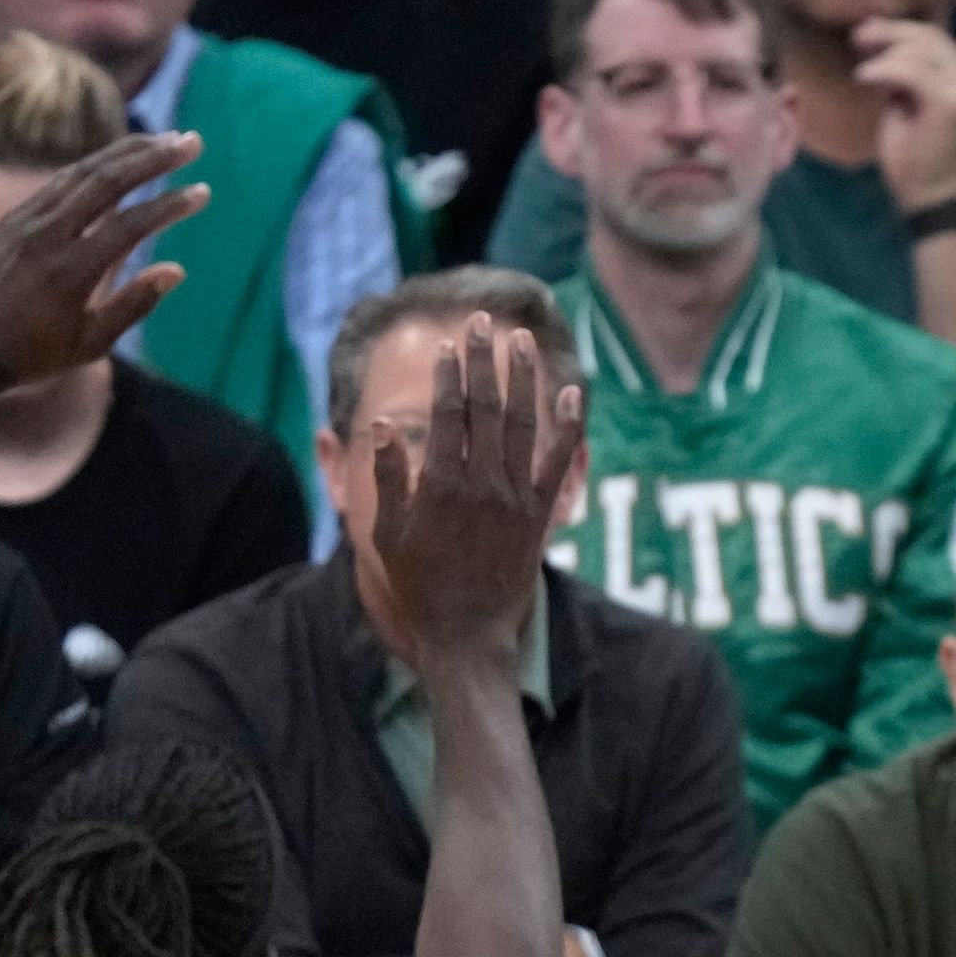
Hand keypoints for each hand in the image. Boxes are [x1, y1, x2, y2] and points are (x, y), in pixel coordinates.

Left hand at [0, 131, 208, 389]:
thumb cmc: (34, 353)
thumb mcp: (91, 343)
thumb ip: (134, 304)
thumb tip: (176, 269)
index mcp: (71, 272)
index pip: (131, 224)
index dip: (170, 205)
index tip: (203, 192)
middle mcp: (47, 236)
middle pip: (107, 181)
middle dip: (154, 157)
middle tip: (192, 141)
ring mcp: (27, 221)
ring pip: (83, 172)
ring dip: (126, 151)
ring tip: (163, 140)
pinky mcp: (14, 217)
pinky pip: (61, 181)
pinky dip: (95, 165)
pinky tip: (119, 158)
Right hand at [366, 318, 585, 665]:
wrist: (468, 633)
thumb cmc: (420, 584)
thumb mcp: (389, 532)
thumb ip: (389, 476)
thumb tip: (383, 425)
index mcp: (439, 484)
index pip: (447, 413)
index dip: (449, 374)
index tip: (449, 344)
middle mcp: (481, 484)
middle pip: (485, 407)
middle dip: (482, 361)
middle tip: (482, 322)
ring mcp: (515, 498)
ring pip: (523, 425)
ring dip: (522, 379)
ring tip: (520, 343)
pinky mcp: (540, 516)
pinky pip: (558, 463)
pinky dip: (568, 428)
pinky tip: (573, 395)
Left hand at [848, 20, 955, 214]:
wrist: (933, 198)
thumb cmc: (917, 158)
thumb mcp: (907, 104)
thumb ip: (903, 74)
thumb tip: (881, 41)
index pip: (935, 37)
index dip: (898, 29)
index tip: (865, 34)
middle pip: (930, 36)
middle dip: (889, 32)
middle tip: (857, 39)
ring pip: (921, 50)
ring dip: (884, 54)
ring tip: (862, 71)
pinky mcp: (952, 103)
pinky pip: (913, 71)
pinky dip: (883, 69)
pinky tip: (864, 78)